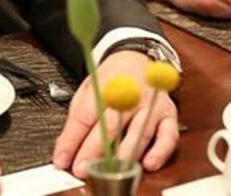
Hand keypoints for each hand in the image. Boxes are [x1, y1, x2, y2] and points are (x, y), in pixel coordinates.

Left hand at [52, 51, 178, 177]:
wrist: (137, 59)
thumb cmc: (111, 78)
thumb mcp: (88, 88)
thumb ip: (77, 116)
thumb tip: (65, 146)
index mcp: (106, 84)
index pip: (86, 115)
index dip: (72, 139)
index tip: (62, 157)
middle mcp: (130, 93)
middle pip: (110, 126)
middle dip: (93, 151)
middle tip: (81, 168)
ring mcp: (151, 103)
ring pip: (138, 132)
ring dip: (123, 155)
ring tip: (109, 172)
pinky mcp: (168, 113)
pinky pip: (168, 135)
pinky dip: (160, 151)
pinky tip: (148, 163)